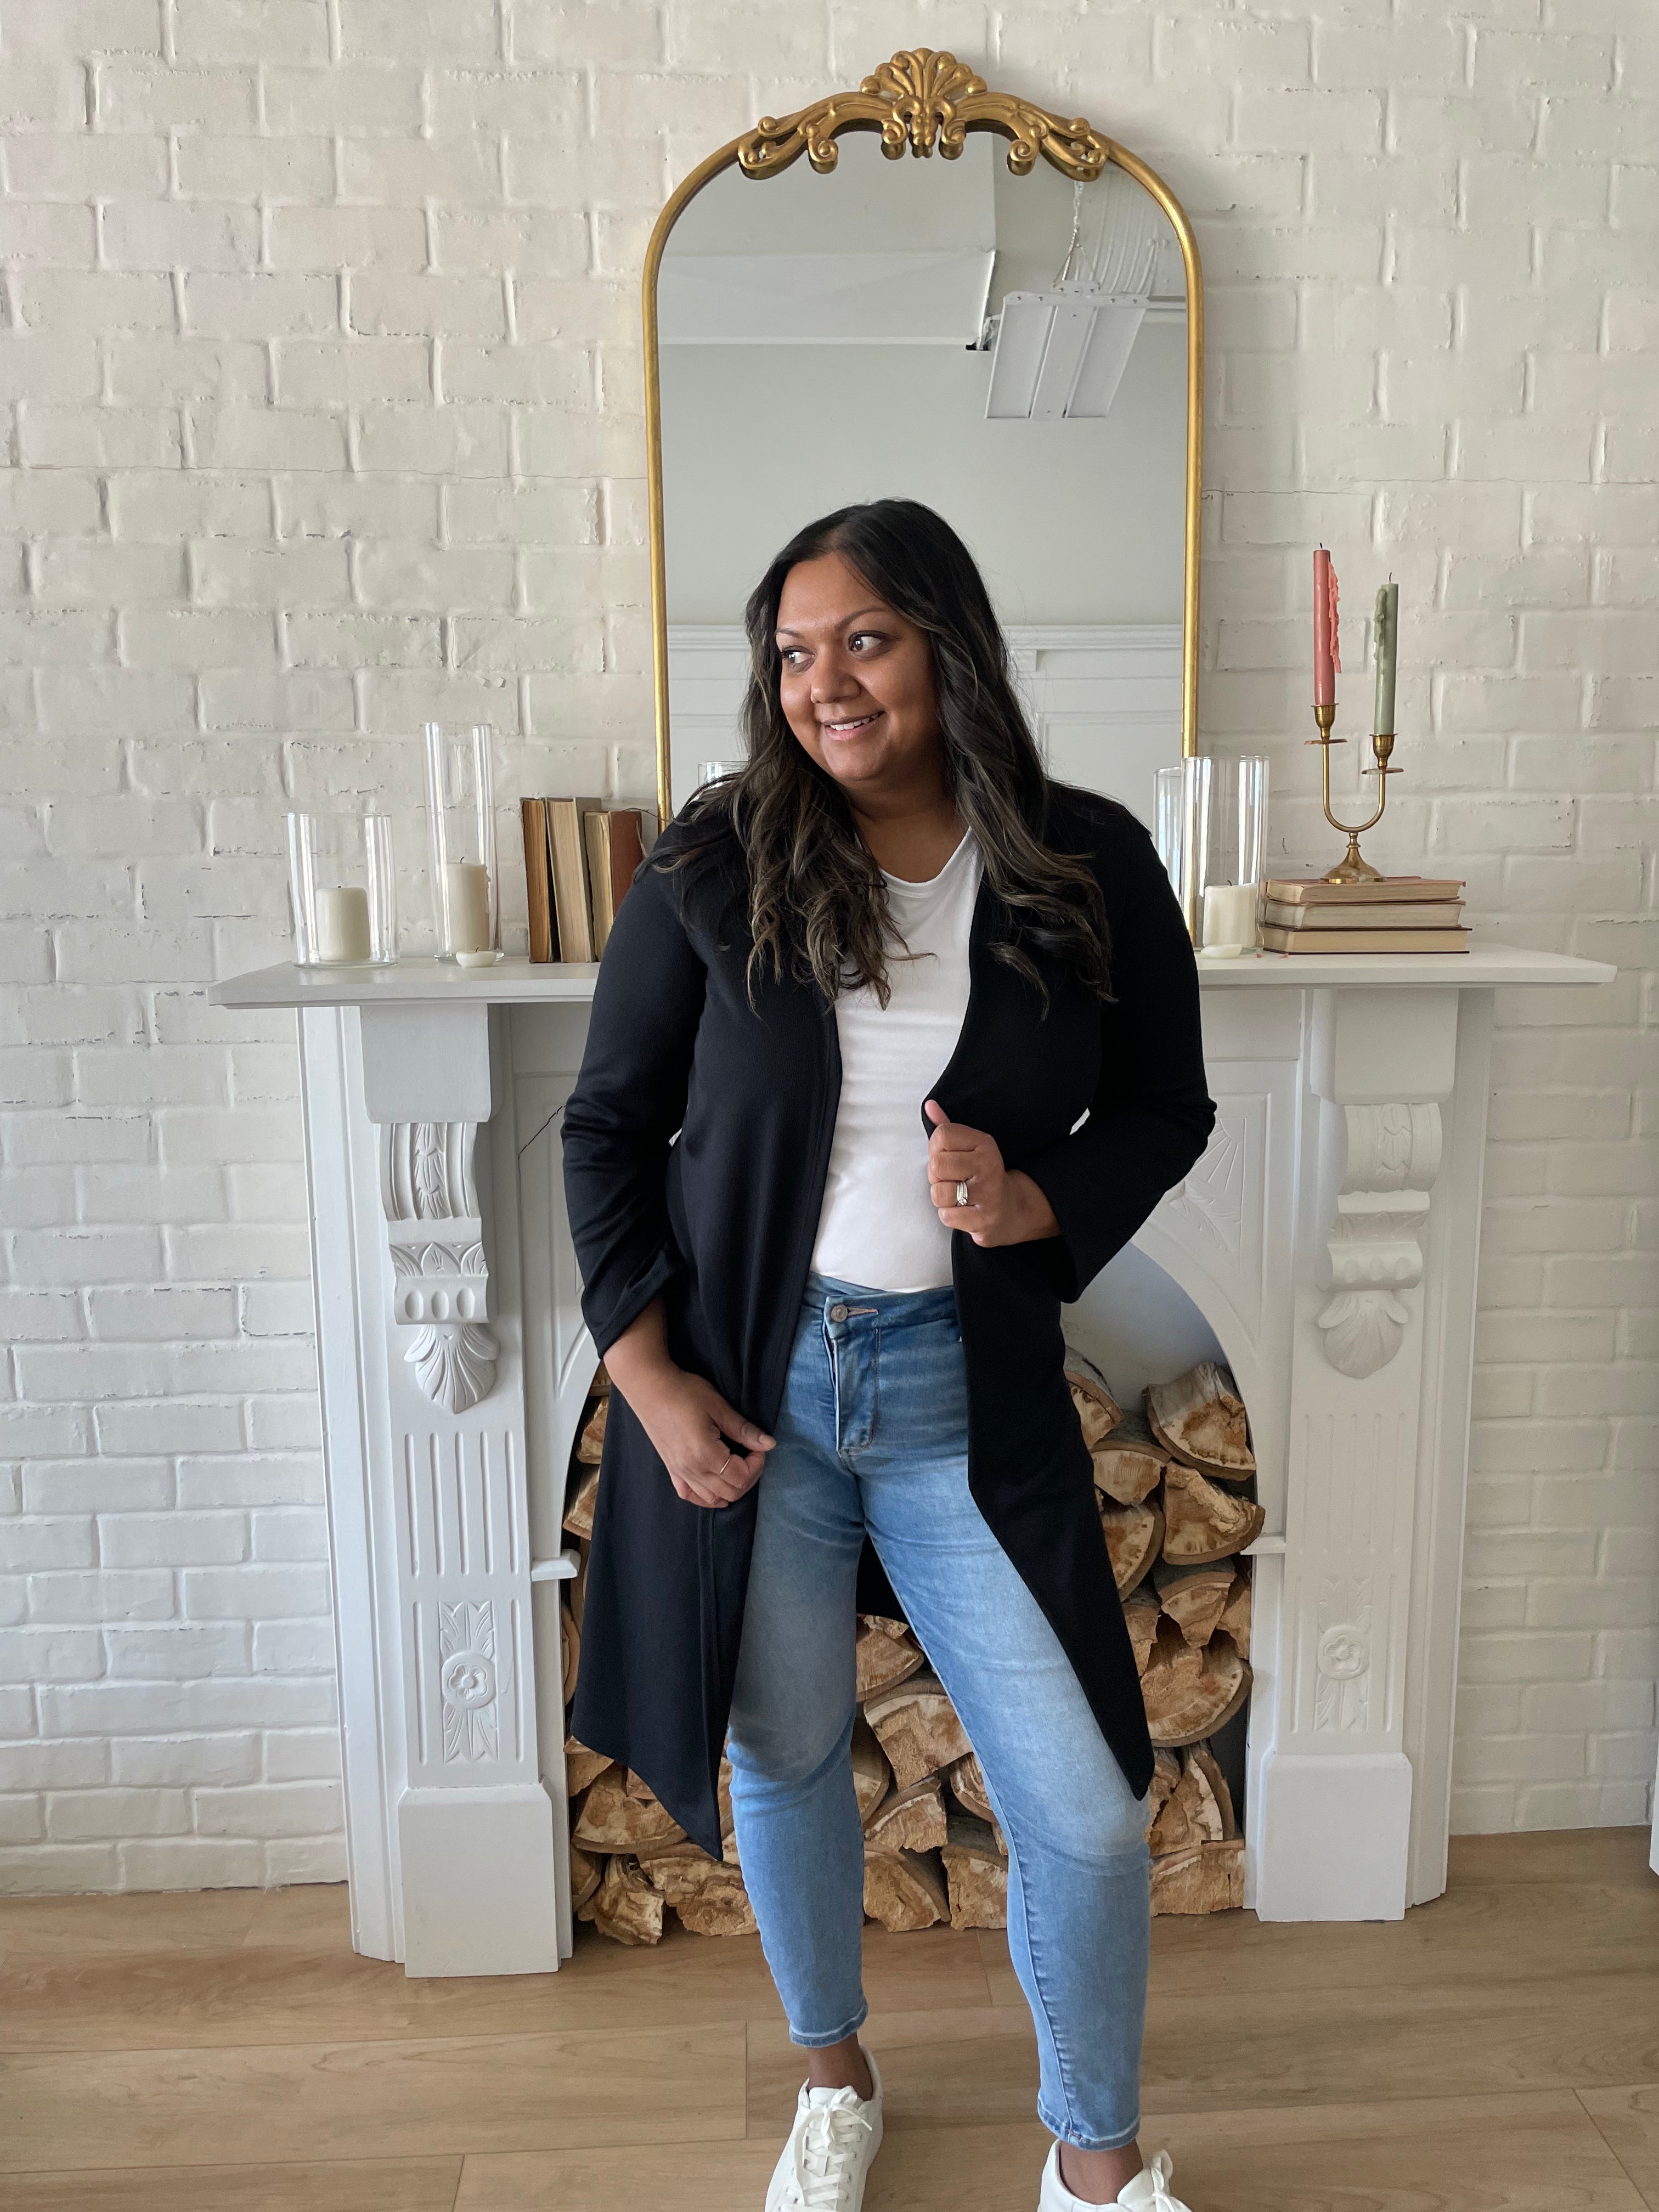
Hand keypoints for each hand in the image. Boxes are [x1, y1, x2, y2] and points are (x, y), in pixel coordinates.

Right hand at [602, 1299, 774, 1508]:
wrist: (650, 1388)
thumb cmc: (685, 1392)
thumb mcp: (718, 1407)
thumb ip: (744, 1430)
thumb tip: (769, 1444)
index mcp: (705, 1454)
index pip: (741, 1477)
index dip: (757, 1464)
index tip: (757, 1446)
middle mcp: (692, 1471)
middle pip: (731, 1493)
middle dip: (749, 1476)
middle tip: (750, 1454)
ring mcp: (680, 1473)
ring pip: (713, 1499)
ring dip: (731, 1488)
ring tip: (736, 1465)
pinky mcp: (671, 1471)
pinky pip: (691, 1496)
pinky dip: (708, 1495)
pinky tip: (715, 1481)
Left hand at [924, 1099, 1060, 1248]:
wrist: (1012, 1209)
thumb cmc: (981, 1176)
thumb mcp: (969, 1147)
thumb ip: (947, 1127)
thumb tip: (929, 1106)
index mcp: (984, 1143)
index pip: (941, 1135)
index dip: (935, 1149)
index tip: (948, 1157)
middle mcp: (989, 1165)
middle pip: (936, 1165)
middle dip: (936, 1177)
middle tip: (952, 1180)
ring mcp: (988, 1193)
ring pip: (938, 1193)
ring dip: (942, 1198)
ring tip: (957, 1196)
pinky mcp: (984, 1219)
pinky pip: (946, 1215)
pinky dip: (950, 1215)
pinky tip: (963, 1211)